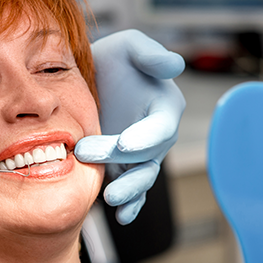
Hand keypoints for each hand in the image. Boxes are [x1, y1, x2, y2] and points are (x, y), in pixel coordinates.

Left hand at [75, 29, 185, 223]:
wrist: (89, 79)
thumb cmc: (114, 59)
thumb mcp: (129, 46)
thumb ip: (150, 55)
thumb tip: (175, 65)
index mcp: (164, 107)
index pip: (161, 127)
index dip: (146, 137)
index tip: (125, 144)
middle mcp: (157, 135)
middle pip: (147, 156)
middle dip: (122, 161)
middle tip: (87, 153)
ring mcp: (141, 155)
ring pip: (142, 178)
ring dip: (129, 191)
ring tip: (110, 198)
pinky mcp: (124, 168)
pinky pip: (133, 190)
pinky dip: (130, 205)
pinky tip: (121, 216)